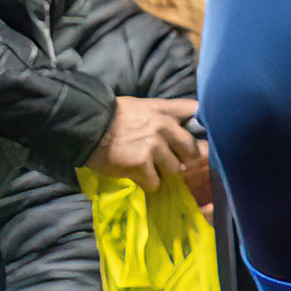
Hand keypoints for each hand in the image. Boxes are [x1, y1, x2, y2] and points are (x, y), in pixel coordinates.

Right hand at [86, 96, 205, 192]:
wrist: (88, 127)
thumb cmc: (112, 116)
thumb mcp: (140, 106)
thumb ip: (161, 114)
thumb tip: (175, 125)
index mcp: (162, 110)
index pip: (194, 111)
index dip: (202, 124)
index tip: (201, 134)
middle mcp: (163, 127)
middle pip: (191, 148)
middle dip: (188, 159)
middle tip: (180, 164)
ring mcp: (153, 147)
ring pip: (175, 169)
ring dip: (166, 173)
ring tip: (154, 172)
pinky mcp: (142, 165)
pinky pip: (155, 182)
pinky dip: (149, 184)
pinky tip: (140, 179)